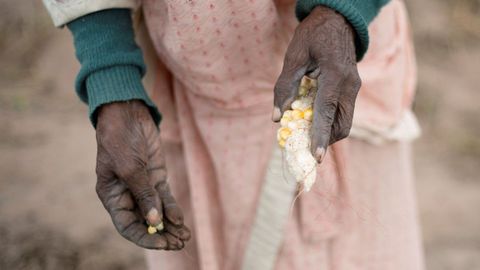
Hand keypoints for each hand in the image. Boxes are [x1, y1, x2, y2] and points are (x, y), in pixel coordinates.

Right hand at [95, 100, 189, 249]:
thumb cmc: (120, 139)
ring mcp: (143, 186)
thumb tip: (155, 221)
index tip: (162, 245)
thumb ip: (143, 195)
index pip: (127, 226)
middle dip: (162, 235)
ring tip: (185, 238)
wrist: (128, 113)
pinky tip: (181, 220)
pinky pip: (166, 198)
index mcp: (112, 197)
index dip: (144, 238)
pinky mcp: (156, 176)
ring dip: (171, 226)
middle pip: (145, 222)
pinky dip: (173, 209)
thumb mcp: (130, 168)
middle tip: (179, 244)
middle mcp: (127, 195)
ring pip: (158, 212)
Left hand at [272, 6, 361, 161]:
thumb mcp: (293, 56)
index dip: (320, 137)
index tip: (315, 157)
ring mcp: (354, 87)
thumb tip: (276, 118)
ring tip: (305, 133)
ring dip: (326, 132)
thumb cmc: (312, 35)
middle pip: (342, 125)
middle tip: (303, 146)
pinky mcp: (352, 89)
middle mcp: (350, 85)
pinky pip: (343, 113)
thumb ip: (284, 87)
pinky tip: (312, 119)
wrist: (337, 19)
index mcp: (335, 75)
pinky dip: (329, 121)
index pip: (327, 112)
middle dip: (324, 140)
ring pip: (344, 122)